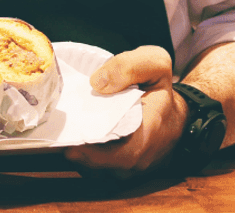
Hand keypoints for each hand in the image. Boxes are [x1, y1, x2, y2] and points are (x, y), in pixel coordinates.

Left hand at [64, 45, 187, 175]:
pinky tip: (74, 140)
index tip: (68, 146)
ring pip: (97, 171)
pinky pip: (100, 170)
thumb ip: (128, 66)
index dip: (90, 154)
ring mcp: (131, 170)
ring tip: (61, 137)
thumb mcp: (155, 63)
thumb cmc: (161, 87)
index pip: (116, 156)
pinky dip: (85, 158)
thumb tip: (97, 83)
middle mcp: (139, 160)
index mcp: (147, 136)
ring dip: (79, 156)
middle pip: (100, 167)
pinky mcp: (124, 171)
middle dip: (76, 153)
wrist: (178, 113)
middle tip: (55, 137)